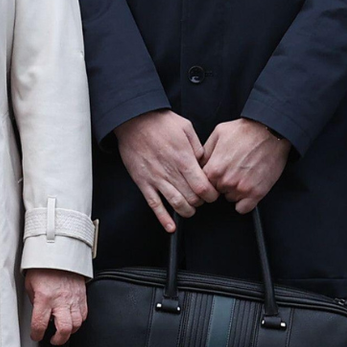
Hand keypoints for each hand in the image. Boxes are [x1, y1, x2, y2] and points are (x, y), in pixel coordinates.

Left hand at [24, 268, 89, 344]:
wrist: (58, 253)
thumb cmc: (43, 267)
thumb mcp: (30, 285)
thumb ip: (34, 302)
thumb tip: (37, 314)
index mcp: (44, 298)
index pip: (40, 324)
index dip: (36, 334)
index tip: (36, 335)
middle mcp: (60, 300)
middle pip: (64, 329)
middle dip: (58, 340)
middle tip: (53, 339)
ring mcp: (73, 299)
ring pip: (77, 324)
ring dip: (69, 331)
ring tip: (62, 331)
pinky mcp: (82, 296)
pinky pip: (84, 314)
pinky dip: (78, 321)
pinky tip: (72, 319)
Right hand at [115, 109, 219, 232]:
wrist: (133, 120)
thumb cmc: (159, 122)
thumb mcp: (186, 127)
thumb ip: (198, 147)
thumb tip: (204, 162)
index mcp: (184, 158)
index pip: (203, 187)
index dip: (211, 195)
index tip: (213, 193)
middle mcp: (171, 172)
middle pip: (192, 199)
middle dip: (201, 203)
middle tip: (202, 199)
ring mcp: (156, 179)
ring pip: (176, 204)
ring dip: (187, 211)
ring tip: (190, 208)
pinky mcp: (143, 182)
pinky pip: (154, 205)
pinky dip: (163, 218)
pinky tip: (170, 226)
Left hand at [199, 118, 290, 213]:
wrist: (271, 132)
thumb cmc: (245, 130)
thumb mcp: (218, 133)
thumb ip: (205, 152)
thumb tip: (196, 164)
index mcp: (214, 168)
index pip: (201, 184)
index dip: (206, 179)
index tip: (213, 174)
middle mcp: (226, 181)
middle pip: (215, 192)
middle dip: (220, 183)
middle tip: (231, 170)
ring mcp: (242, 189)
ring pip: (229, 199)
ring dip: (232, 191)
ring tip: (242, 174)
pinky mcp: (257, 193)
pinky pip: (243, 209)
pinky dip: (244, 202)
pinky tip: (246, 189)